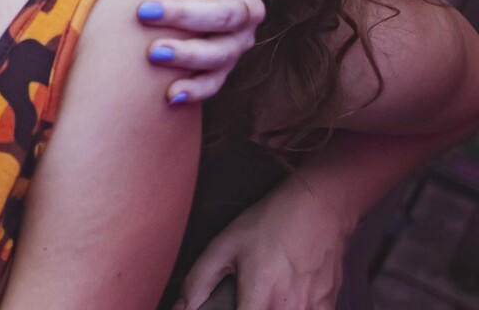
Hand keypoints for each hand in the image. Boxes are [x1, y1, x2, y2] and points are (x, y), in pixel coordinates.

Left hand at [135, 0, 264, 104]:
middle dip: (183, 13)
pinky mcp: (227, 67)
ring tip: (154, 53)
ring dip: (189, 54)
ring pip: (222, 51)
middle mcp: (247, 6)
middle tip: (143, 12)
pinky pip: (216, 82)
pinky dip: (195, 88)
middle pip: (223, 12)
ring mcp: (240, 40)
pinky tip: (171, 94)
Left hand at [174, 183, 350, 309]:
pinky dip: (295, 308)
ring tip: (262, 294)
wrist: (318, 209)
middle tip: (245, 297)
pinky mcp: (328, 305)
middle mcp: (289, 306)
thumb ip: (199, 281)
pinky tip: (286, 298)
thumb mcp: (224, 245)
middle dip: (251, 308)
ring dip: (272, 308)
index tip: (227, 308)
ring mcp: (312, 308)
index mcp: (261, 294)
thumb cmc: (268, 224)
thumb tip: (179, 308)